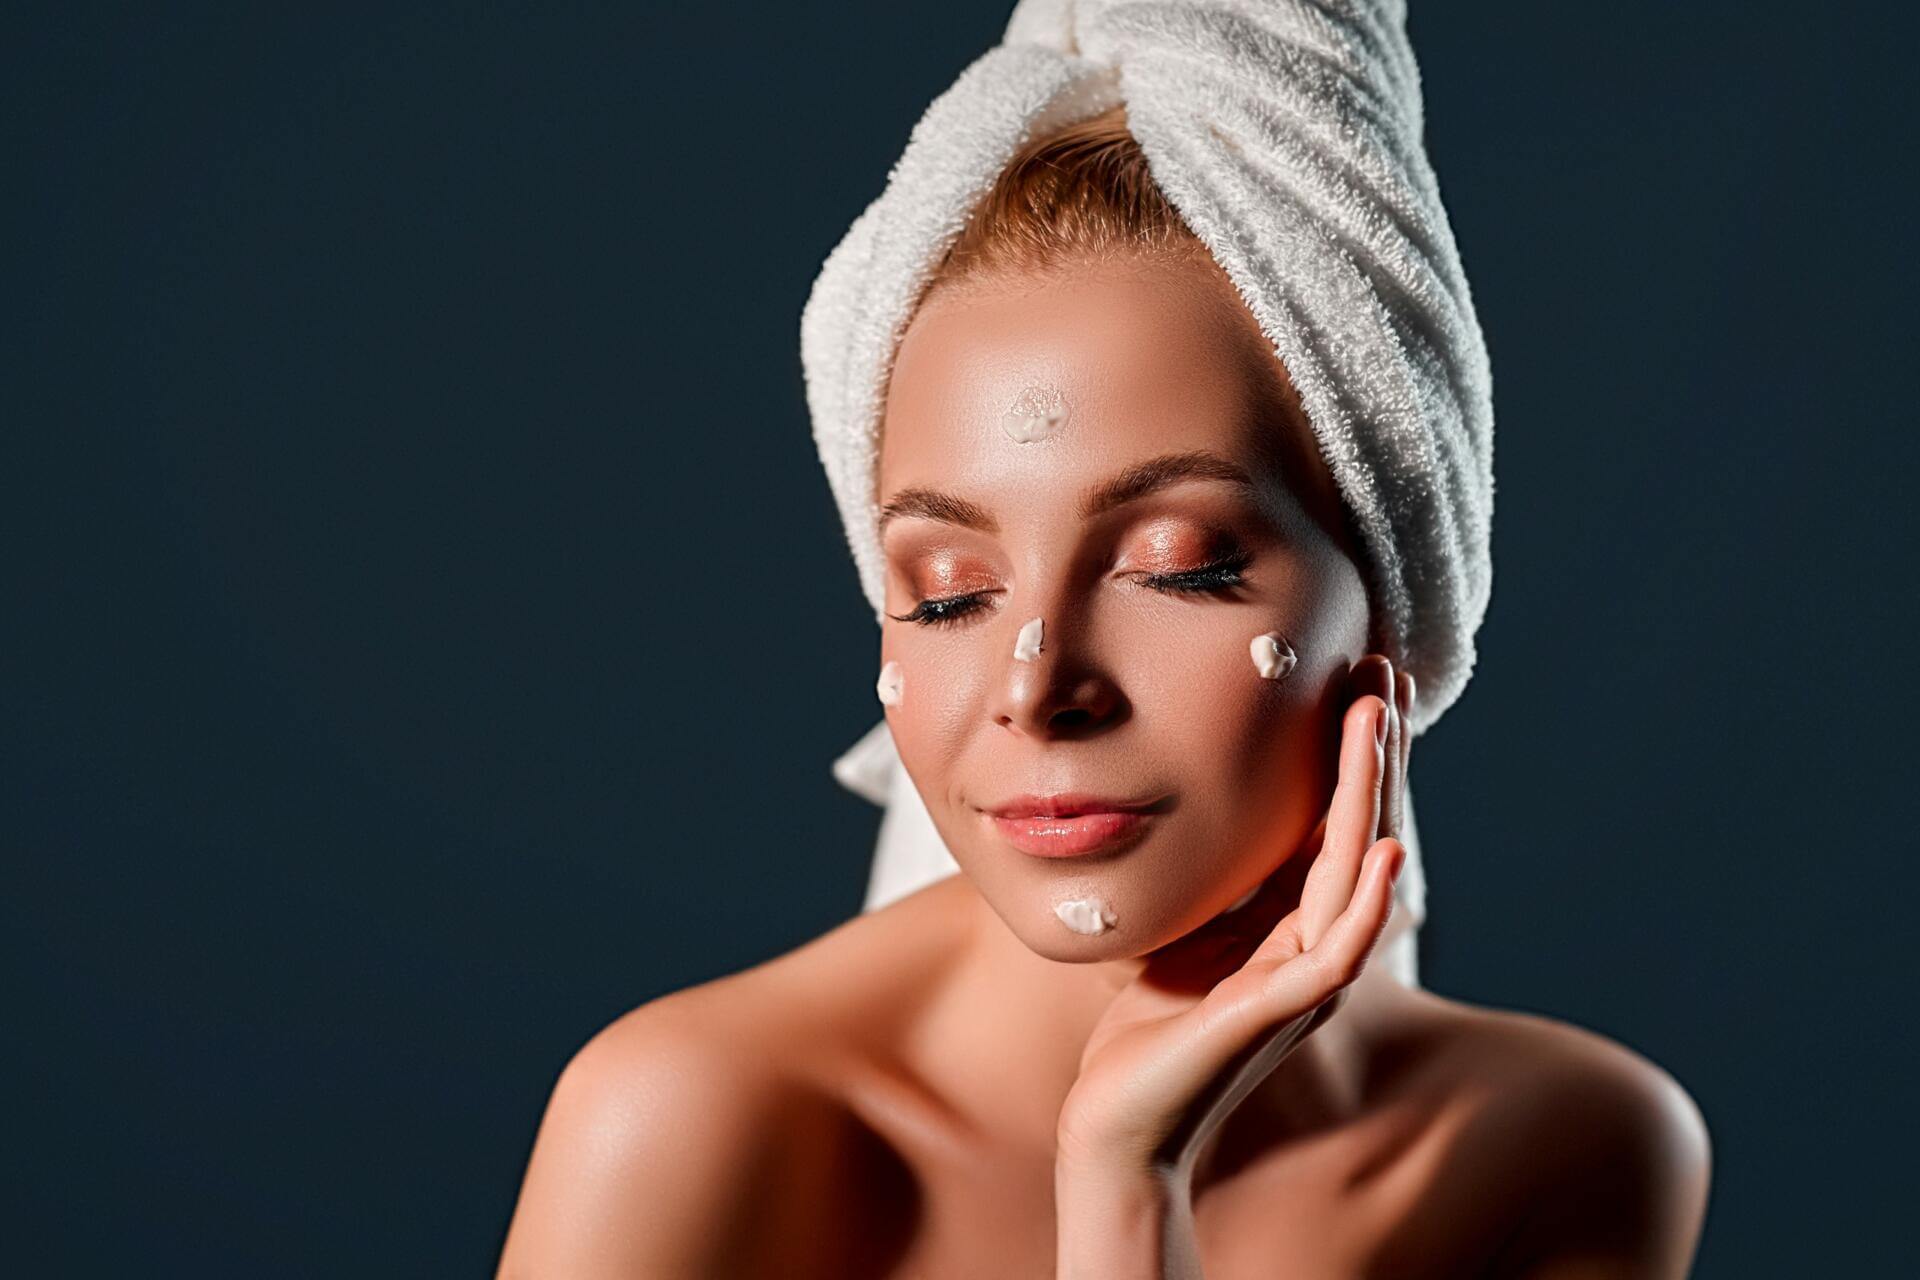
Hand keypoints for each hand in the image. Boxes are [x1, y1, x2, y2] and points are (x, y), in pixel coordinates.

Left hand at [1055, 655, 1414, 1180]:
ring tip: (1379, 716)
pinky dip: (1365, 899)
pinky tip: (1381, 846)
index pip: (1327, 821)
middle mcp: (1311, 945)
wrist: (1119, 1122)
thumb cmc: (1145, 1034)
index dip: (1343, 753)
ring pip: (1350, 867)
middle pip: (1352, 826)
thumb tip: (1188, 813)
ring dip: (1368, 789)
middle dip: (1368, 747)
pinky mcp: (1281, 1012)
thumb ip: (1205, 883)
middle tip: (1382, 668)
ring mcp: (1303, 980)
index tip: (1354, 679)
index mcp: (1286, 924)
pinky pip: (1338, 949)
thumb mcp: (1177, 933)